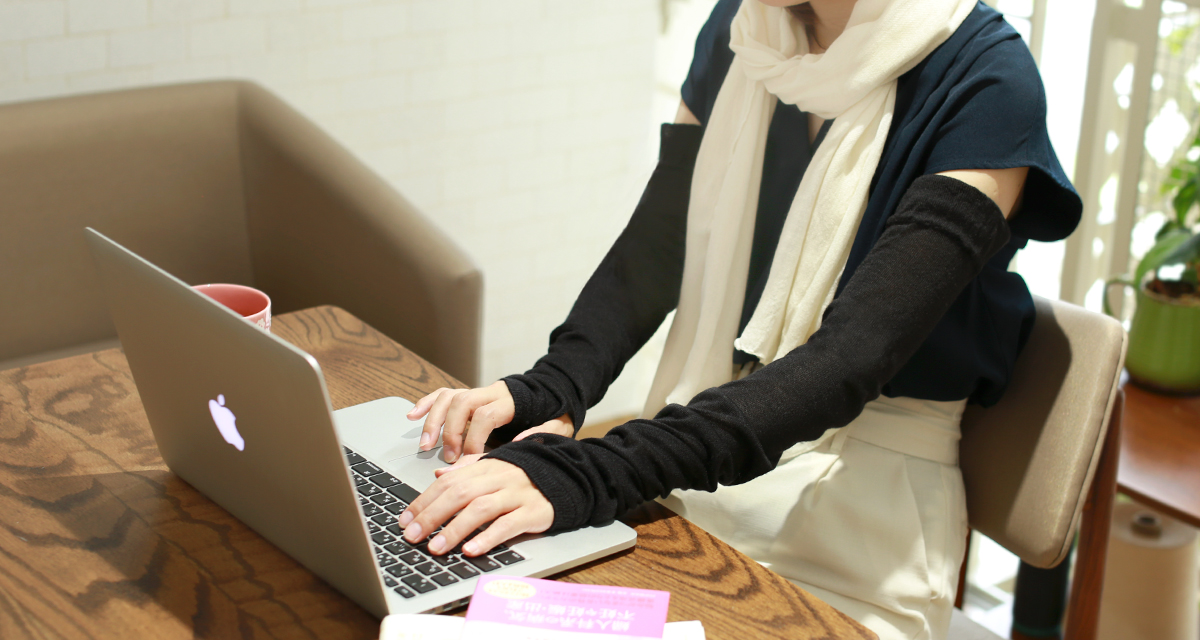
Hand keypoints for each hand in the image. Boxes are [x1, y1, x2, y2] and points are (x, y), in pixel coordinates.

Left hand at [396, 459, 553, 555]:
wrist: (571, 476)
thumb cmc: (529, 475)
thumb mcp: (497, 467)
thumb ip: (468, 470)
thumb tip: (438, 474)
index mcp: (487, 466)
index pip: (448, 482)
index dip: (424, 500)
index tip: (404, 519)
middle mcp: (500, 477)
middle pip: (459, 493)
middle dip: (431, 515)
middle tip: (412, 536)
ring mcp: (518, 494)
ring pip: (480, 508)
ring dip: (454, 529)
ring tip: (436, 547)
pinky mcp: (534, 512)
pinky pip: (509, 524)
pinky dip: (488, 537)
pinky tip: (472, 550)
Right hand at [407, 381, 573, 461]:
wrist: (556, 391)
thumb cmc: (557, 413)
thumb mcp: (559, 426)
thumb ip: (540, 433)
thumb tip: (515, 442)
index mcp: (513, 400)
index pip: (486, 415)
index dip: (474, 438)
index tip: (469, 459)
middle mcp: (492, 392)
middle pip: (462, 403)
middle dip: (450, 431)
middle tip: (448, 457)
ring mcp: (479, 392)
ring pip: (449, 397)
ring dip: (433, 420)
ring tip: (425, 445)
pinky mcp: (471, 395)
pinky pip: (444, 393)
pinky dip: (426, 403)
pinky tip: (412, 416)